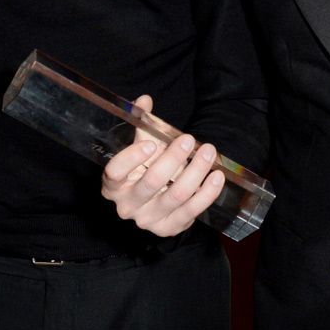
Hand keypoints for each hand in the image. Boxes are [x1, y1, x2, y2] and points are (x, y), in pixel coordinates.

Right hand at [101, 95, 225, 237]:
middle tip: (189, 139)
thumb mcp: (140, 149)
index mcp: (113, 185)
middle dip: (174, 158)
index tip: (152, 142)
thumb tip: (145, 101)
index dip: (132, 158)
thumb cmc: (144, 170)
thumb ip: (142, 126)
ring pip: (176, 195)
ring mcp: (148, 220)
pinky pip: (192, 211)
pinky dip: (207, 193)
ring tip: (208, 152)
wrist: (153, 203)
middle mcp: (127, 205)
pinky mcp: (169, 228)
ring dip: (196, 171)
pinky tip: (217, 176)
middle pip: (152, 181)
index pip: (115, 172)